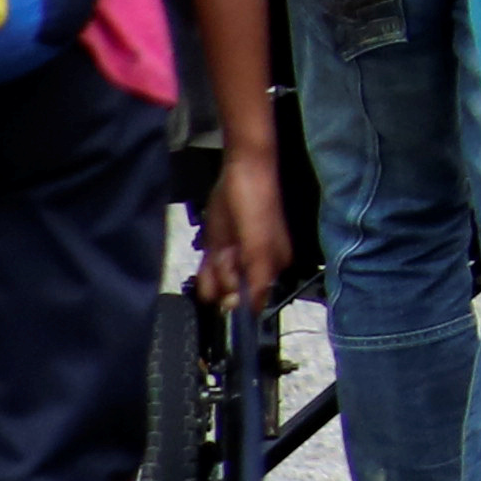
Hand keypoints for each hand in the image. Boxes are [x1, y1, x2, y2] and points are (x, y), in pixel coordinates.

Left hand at [195, 144, 291, 309]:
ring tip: (223, 246)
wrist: (240, 171)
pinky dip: (206, 270)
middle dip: (226, 276)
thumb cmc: (257, 204)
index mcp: (274, 267)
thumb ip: (257, 279)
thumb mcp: (260, 245)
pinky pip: (208, 274)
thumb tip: (249, 310)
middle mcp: (255, 266)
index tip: (235, 274)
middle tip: (232, 251)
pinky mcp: (220, 250)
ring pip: (217, 286)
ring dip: (214, 271)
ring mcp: (235, 259)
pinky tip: (213, 253)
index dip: (240, 296)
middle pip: (232, 294)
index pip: (254, 302)